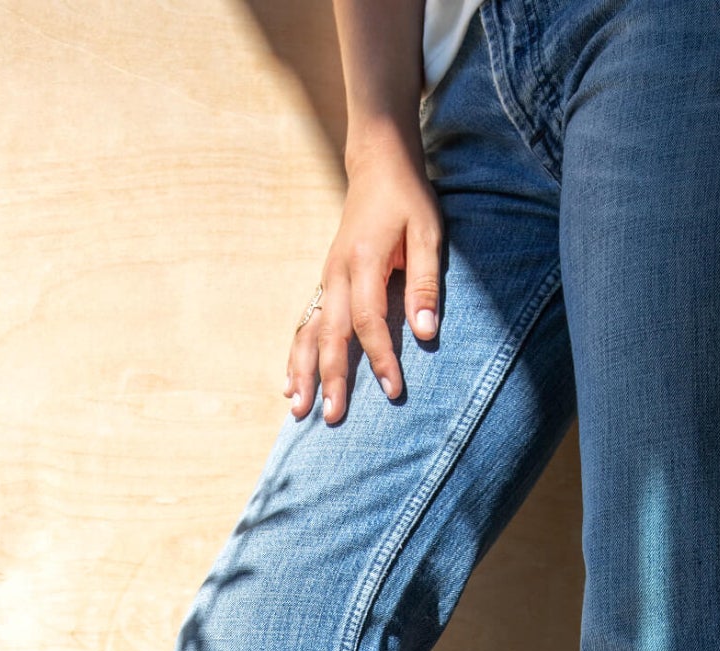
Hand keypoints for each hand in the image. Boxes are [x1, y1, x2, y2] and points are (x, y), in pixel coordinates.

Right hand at [283, 130, 442, 425]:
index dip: (381, 357)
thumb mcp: (428, 233)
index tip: (393, 390)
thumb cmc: (408, 199)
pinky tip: (291, 385)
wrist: (378, 164)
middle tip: (333, 417)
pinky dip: (296, 356)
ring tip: (299, 410)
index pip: (369, 320)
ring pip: (308, 332)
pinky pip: (305, 325)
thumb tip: (427, 331)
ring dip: (303, 373)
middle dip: (331, 378)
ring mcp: (326, 279)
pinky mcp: (325, 284)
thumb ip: (424, 282)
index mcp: (363, 261)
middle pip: (330, 334)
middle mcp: (337, 273)